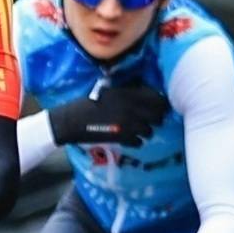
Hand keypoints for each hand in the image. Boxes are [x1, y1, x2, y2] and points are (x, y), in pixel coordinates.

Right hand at [45, 78, 169, 148]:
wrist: (73, 120)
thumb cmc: (89, 102)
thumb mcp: (110, 91)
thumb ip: (129, 90)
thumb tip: (146, 90)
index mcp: (129, 93)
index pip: (158, 98)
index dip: (160, 103)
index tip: (158, 106)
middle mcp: (132, 108)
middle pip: (158, 116)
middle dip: (155, 118)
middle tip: (150, 119)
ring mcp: (129, 124)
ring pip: (150, 131)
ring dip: (146, 131)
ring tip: (138, 129)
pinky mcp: (123, 138)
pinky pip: (139, 142)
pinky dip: (136, 141)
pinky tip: (129, 137)